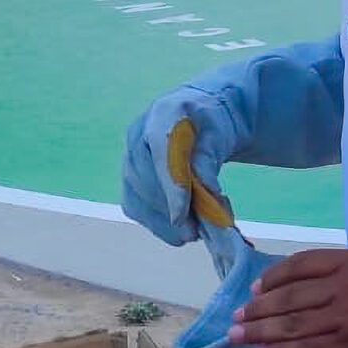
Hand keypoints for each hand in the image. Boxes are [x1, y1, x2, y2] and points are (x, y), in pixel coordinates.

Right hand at [121, 92, 237, 247]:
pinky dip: (156, 224)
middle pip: (145, 179)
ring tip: (192, 233)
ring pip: (137, 198)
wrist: (198, 122)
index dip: (171, 186)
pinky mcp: (128, 180)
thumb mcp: (218, 137)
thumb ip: (208, 161)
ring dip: (163, 222)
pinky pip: (135, 207)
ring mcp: (128, 158)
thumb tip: (206, 192)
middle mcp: (137, 135)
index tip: (181, 216)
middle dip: (169, 210)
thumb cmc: (210, 127)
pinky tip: (176, 232)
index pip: (162, 152)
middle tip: (195, 232)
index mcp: (164, 114)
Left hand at [232, 247, 347, 347]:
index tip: (257, 289)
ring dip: (260, 331)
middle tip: (237, 318)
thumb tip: (318, 279)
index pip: (301, 265)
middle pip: (289, 296)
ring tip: (237, 337)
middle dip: (258, 308)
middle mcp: (343, 287)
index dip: (274, 277)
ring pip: (292, 324)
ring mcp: (344, 318)